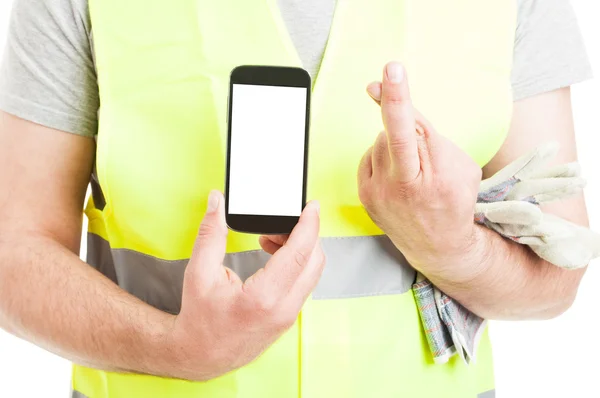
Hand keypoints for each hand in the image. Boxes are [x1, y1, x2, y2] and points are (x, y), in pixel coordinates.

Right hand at [168, 191, 324, 380]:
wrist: (200, 356)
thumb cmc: (199, 318)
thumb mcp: (199, 272)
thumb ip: (211, 233)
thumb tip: (217, 201)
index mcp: (263, 298)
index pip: (299, 253)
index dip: (309, 225)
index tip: (313, 206)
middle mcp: (283, 309)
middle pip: (314, 260)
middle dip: (305, 234)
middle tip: (282, 221)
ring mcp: (289, 316)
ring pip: (312, 273)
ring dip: (301, 249)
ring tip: (271, 238)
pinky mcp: (288, 318)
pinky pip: (304, 283)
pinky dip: (297, 264)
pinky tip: (274, 255)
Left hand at [357, 62, 482, 282]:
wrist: (438, 246)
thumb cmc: (455, 199)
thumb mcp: (462, 166)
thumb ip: (429, 134)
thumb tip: (388, 102)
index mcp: (437, 177)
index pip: (416, 128)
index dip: (400, 98)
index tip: (391, 71)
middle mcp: (404, 186)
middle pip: (393, 131)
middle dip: (392, 101)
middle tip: (390, 72)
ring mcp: (380, 193)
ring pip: (381, 139)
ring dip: (395, 140)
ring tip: (412, 164)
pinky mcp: (365, 195)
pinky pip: (370, 154)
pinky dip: (383, 154)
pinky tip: (396, 170)